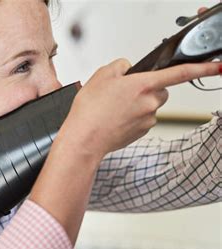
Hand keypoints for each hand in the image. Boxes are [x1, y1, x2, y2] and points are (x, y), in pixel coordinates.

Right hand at [62, 59, 220, 158]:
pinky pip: (142, 120)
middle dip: (147, 89)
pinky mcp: (142, 132)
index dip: (202, 68)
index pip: (180, 73)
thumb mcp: (100, 76)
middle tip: (123, 93)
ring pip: (149, 106)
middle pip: (160, 90)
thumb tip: (128, 69)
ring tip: (112, 109)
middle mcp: (150, 103)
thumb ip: (120, 66)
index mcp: (143, 84)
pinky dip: (131, 118)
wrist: (84, 138)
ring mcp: (148, 119)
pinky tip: (114, 119)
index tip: (217, 66)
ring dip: (137, 104)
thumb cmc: (90, 110)